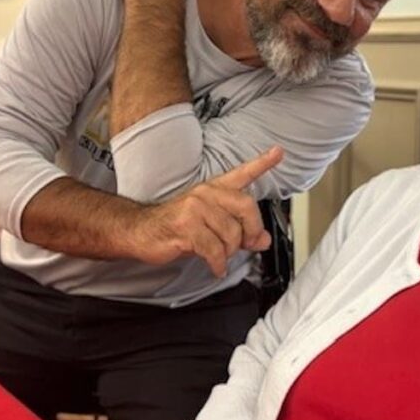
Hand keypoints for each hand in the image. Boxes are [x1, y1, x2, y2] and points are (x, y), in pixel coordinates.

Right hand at [138, 147, 283, 277]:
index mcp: (214, 190)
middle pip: (246, 205)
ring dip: (230, 251)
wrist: (141, 231)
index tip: (278, 152)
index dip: (262, 163)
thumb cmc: (176, 227)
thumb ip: (240, 231)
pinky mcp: (185, 226)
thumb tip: (262, 240)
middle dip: (252, 230)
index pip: (242, 173)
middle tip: (248, 244)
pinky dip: (218, 264)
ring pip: (231, 232)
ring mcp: (195, 208)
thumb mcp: (212, 227)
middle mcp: (206, 194)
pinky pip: (214, 249)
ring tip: (220, 256)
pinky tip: (216, 267)